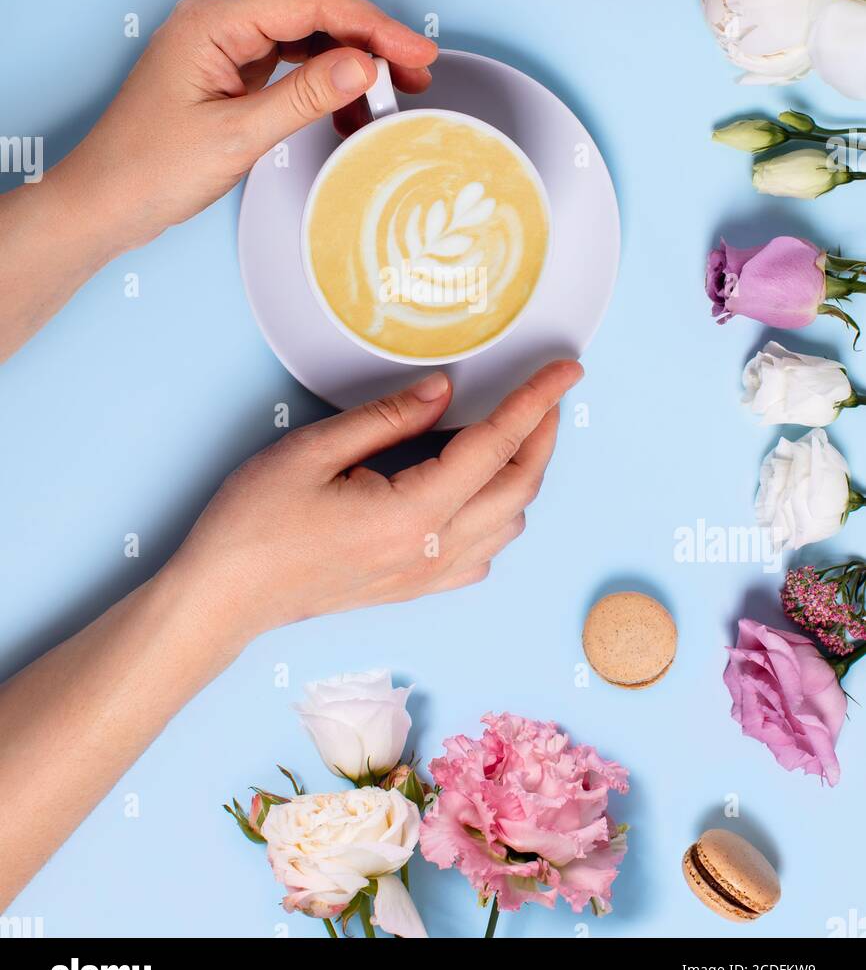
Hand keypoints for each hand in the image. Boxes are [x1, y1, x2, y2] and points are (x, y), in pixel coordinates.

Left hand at [49, 0, 436, 252]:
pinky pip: (290, 62)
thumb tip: (363, 66)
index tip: (416, 50)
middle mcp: (219, 21)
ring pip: (307, 35)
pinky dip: (325, 81)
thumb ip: (303, 96)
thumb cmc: (148, 170)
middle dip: (369, 38)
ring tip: (394, 93)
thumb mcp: (236, 136)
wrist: (102, 204)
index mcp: (213, 22)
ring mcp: (224, 45)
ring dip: (352, 60)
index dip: (372, 24)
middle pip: (314, 10)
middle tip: (417, 71)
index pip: (312, 3)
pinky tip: (349, 108)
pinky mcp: (228, 71)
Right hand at [168, 360, 582, 644]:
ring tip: (511, 432)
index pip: (496, 446)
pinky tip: (473, 489)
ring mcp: (426, 576)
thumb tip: (445, 390)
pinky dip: (496, 516)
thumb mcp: (311, 450)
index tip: (566, 371)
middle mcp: (432, 551)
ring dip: (522, 475)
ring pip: (508, 525)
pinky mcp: (413, 588)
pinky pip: (481, 554)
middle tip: (546, 392)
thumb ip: (387, 418)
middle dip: (543, 435)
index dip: (536, 402)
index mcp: (412, 513)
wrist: (223, 598)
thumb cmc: (253, 525)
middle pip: (519, 489)